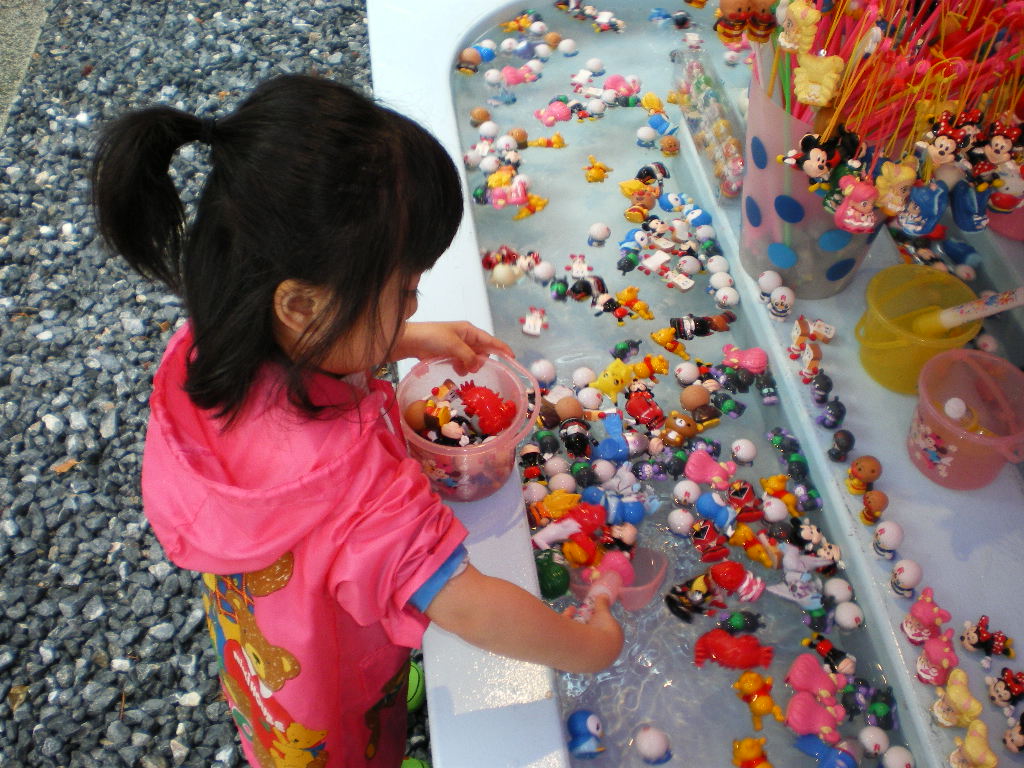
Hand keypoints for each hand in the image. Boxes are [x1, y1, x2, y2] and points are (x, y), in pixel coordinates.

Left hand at [393, 321, 514, 375]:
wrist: (410, 341)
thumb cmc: (433, 338)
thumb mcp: (454, 345)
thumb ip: (469, 356)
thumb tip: (477, 366)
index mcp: (469, 330)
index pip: (491, 340)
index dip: (502, 349)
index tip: (512, 358)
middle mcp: (466, 338)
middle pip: (482, 351)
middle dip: (481, 361)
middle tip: (472, 368)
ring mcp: (457, 347)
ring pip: (472, 359)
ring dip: (469, 366)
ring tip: (461, 369)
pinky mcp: (449, 355)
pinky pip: (462, 363)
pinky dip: (461, 368)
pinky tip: (455, 370)